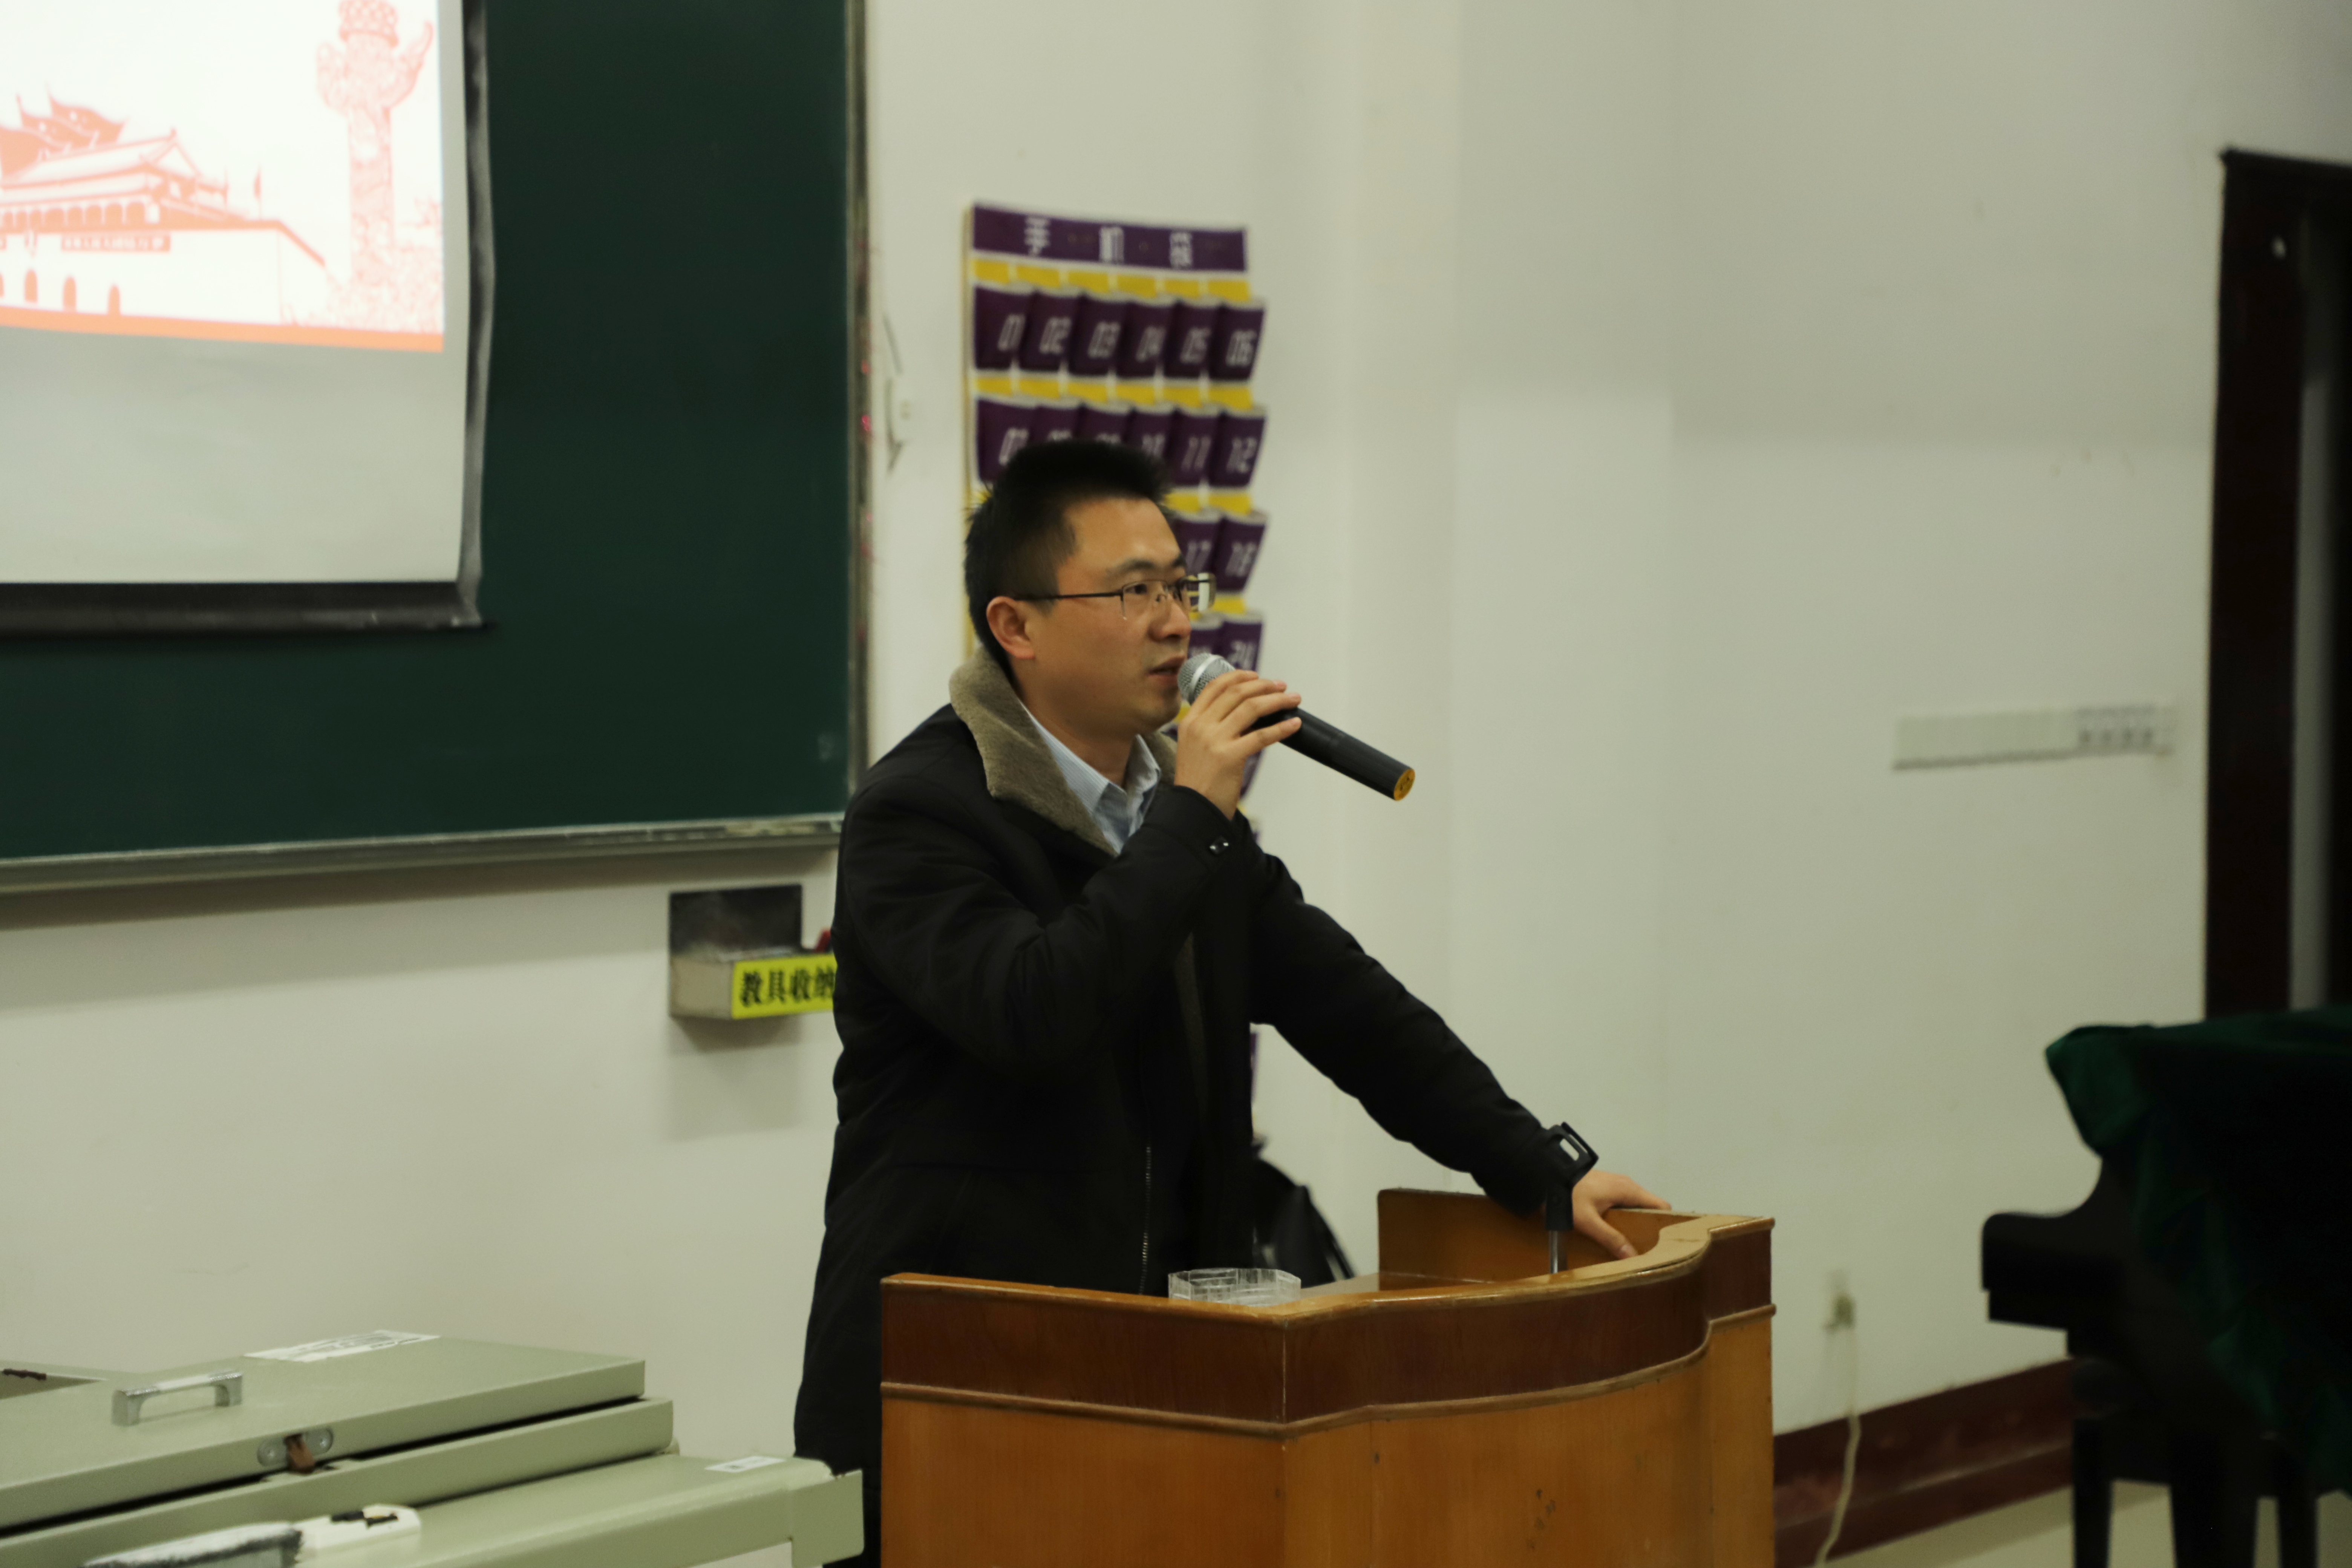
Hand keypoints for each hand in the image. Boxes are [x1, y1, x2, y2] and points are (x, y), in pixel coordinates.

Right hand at [1174, 669, 1301, 817]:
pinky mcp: (1229, 757)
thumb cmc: (1199, 781)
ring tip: (1293, 699)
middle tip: (1282, 687)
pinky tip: (1294, 725)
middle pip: (1236, 693)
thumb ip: (1214, 727)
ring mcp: (1213, 741)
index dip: (1239, 676)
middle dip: (1264, 685)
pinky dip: (1281, 727)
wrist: (1193, 810)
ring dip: (1277, 700)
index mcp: (1190, 721)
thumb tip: (1248, 711)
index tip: (1257, 676)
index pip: (1215, 686)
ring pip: (1251, 708)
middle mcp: (1200, 726)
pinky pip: (1261, 735)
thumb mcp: (1197, 747)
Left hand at [1572, 1169, 1670, 1260]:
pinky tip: (1616, 1230)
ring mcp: (1615, 1183)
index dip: (1667, 1223)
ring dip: (1636, 1222)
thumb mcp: (1589, 1222)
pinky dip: (1625, 1216)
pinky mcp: (1605, 1186)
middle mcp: (1627, 1184)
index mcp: (1629, 1190)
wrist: (1545, 1174)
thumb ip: (1611, 1238)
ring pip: (1636, 1205)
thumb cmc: (1568, 1197)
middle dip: (1650, 1226)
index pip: (1661, 1205)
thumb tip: (1633, 1257)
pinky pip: (1623, 1202)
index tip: (1665, 1243)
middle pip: (1649, 1207)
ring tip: (1632, 1244)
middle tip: (1647, 1249)